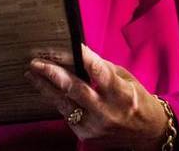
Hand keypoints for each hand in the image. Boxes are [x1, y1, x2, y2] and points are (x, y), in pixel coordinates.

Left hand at [26, 44, 169, 149]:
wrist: (146, 133)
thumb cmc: (137, 100)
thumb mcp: (127, 79)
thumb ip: (103, 69)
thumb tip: (79, 53)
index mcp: (122, 94)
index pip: (99, 72)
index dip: (82, 57)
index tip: (67, 44)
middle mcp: (107, 111)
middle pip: (75, 89)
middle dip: (53, 74)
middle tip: (37, 62)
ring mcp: (95, 126)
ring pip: (64, 104)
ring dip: (46, 88)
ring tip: (32, 74)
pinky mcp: (86, 135)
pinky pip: (66, 115)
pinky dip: (57, 100)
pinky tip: (47, 90)